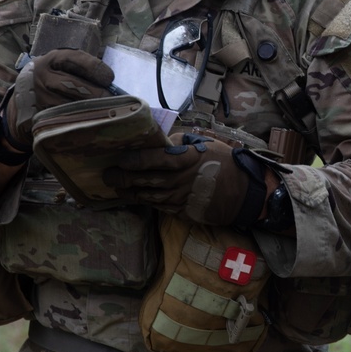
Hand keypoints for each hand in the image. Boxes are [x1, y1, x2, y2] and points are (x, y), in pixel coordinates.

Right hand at [1, 48, 114, 150]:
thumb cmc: (56, 75)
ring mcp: (41, 98)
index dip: (95, 68)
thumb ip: (84, 68)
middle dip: (97, 93)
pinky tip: (93, 121)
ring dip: (92, 110)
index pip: (75, 59)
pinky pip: (65, 120)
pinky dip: (81, 121)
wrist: (27, 94)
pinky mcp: (40, 116)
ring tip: (107, 111)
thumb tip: (112, 82)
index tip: (110, 78)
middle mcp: (44, 77)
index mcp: (52, 59)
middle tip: (112, 98)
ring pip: (71, 106)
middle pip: (75, 86)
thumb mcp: (65, 64)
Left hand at [102, 134, 267, 226]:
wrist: (242, 192)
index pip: (153, 159)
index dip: (133, 160)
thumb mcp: (205, 144)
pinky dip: (145, 201)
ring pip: (147, 196)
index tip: (119, 158)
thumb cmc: (223, 162)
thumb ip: (180, 141)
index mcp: (185, 159)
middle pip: (144, 180)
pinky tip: (136, 196)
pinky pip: (158, 206)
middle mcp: (179, 180)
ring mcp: (180, 198)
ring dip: (129, 192)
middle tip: (107, 175)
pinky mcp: (182, 211)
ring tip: (116, 187)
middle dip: (123, 178)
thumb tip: (159, 140)